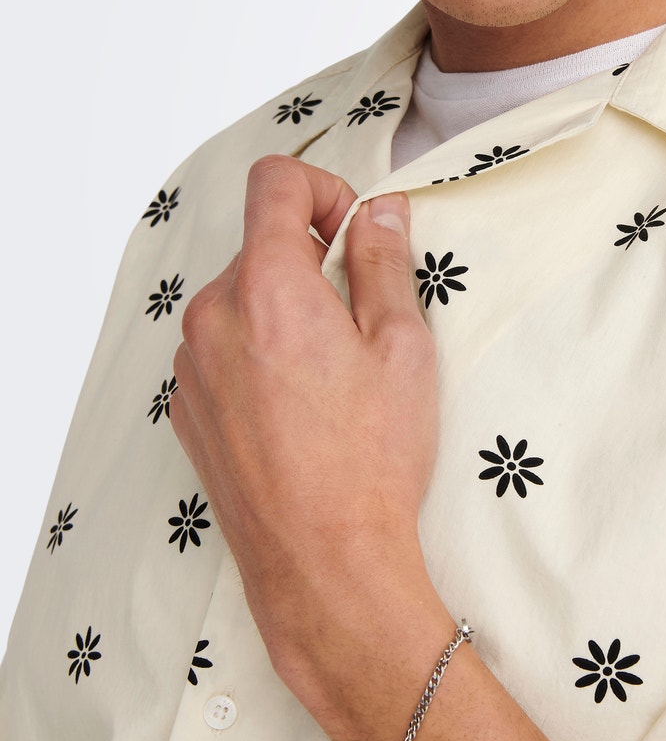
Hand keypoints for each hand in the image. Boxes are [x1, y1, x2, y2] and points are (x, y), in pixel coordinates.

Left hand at [169, 155, 438, 693]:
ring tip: (331, 377)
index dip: (323, 190)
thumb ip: (383, 264)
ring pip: (241, 300)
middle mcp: (214, 316)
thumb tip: (379, 213)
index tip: (352, 231)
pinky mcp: (188, 407)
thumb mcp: (402, 347)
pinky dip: (259, 355)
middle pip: (261, 247)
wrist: (321, 559)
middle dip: (311, 264)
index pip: (274, 182)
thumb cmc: (369, 459)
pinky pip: (223, 350)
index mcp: (268, 287)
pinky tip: (301, 408)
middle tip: (360, 321)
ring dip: (283, 312)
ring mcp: (192, 365)